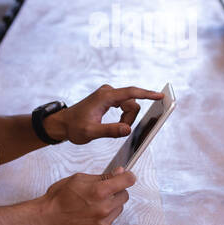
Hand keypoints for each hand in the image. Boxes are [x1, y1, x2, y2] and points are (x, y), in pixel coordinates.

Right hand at [39, 167, 134, 224]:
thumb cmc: (58, 198)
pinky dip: (104, 217)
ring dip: (111, 205)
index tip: (127, 176)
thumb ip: (102, 176)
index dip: (128, 176)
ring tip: (92, 204)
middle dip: (116, 191)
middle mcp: (104, 208)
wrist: (46, 220)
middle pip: (125, 195)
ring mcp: (103, 223)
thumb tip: (120, 172)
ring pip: (118, 209)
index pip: (127, 181)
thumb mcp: (78, 179)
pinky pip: (110, 221)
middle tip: (102, 191)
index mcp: (99, 191)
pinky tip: (89, 215)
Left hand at [48, 84, 162, 144]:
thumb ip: (110, 131)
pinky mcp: (108, 98)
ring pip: (129, 105)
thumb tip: (128, 129)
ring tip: (113, 128)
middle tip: (119, 130)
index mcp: (104, 97)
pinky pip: (124, 106)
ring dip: (126, 118)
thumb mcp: (90, 132)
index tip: (160, 95)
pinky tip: (115, 124)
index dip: (147, 94)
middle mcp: (108, 92)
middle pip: (132, 102)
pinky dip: (123, 116)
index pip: (131, 93)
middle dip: (130, 118)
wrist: (63, 123)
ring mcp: (108, 94)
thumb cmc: (74, 127)